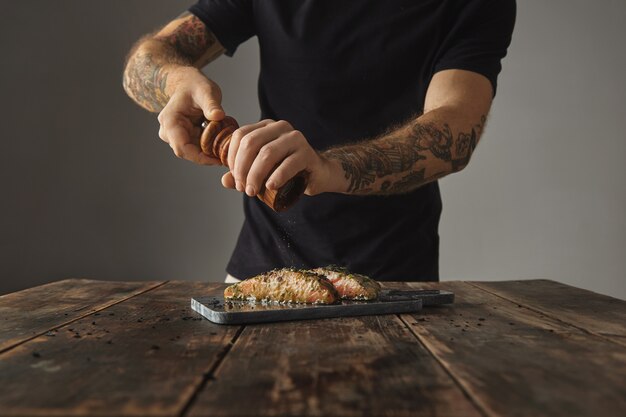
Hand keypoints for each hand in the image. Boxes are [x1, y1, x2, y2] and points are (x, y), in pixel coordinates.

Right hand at [157, 67, 225, 164]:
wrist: (187, 83)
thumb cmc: (194, 85)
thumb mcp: (206, 91)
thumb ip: (211, 104)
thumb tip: (219, 116)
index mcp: (170, 122)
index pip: (182, 148)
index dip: (200, 158)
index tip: (218, 160)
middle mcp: (169, 132)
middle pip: (189, 153)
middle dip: (208, 156)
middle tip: (228, 155)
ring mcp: (175, 136)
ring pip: (194, 151)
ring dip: (210, 151)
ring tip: (227, 145)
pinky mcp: (184, 137)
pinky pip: (197, 147)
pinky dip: (210, 146)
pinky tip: (222, 141)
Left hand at [221, 119, 340, 196]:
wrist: (317, 174)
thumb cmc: (287, 171)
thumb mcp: (261, 172)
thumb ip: (242, 175)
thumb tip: (225, 180)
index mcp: (266, 127)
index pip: (241, 136)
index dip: (232, 158)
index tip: (234, 177)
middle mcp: (280, 127)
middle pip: (251, 143)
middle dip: (242, 168)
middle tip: (243, 187)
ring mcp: (295, 138)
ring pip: (267, 153)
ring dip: (256, 175)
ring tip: (253, 191)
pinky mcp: (307, 153)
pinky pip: (288, 164)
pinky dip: (276, 177)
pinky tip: (271, 187)